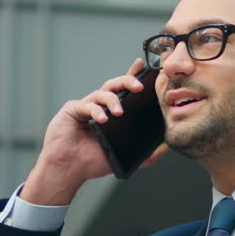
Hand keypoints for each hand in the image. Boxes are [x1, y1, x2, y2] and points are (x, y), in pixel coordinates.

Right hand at [20, 59, 167, 205]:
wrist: (69, 169)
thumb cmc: (92, 162)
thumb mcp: (123, 156)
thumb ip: (145, 153)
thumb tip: (165, 148)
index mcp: (111, 113)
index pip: (124, 91)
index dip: (133, 76)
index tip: (143, 66)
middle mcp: (99, 106)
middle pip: (115, 85)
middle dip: (128, 81)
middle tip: (139, 87)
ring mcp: (86, 106)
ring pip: (102, 92)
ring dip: (113, 100)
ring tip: (119, 112)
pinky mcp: (73, 109)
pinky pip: (87, 105)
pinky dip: (96, 110)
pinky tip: (102, 119)